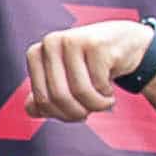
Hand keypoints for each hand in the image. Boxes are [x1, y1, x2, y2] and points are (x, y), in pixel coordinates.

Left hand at [23, 17, 155, 122]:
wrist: (125, 43)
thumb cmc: (90, 66)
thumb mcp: (64, 82)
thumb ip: (43, 98)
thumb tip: (30, 109)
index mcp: (36, 54)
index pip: (41, 101)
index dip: (61, 115)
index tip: (75, 112)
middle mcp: (50, 43)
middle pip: (59, 96)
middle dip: (78, 113)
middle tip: (91, 112)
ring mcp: (72, 40)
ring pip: (80, 91)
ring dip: (97, 105)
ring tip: (104, 102)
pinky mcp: (96, 43)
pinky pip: (99, 83)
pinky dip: (107, 95)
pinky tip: (110, 88)